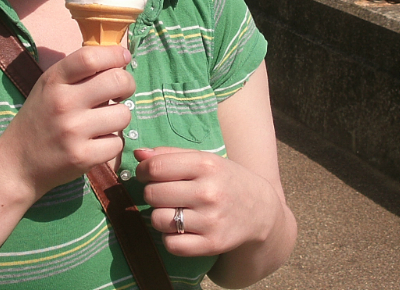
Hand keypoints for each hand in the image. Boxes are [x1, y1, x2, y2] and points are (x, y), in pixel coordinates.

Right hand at [0, 45, 134, 196]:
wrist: (17, 163)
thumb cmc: (39, 119)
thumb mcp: (48, 87)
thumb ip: (78, 72)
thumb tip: (119, 57)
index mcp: (54, 81)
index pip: (91, 57)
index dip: (115, 54)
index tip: (123, 57)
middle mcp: (63, 103)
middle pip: (117, 81)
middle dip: (127, 85)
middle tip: (120, 93)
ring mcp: (73, 131)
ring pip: (123, 114)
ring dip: (119, 117)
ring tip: (104, 121)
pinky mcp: (83, 157)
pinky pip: (118, 143)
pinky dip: (112, 143)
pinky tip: (97, 142)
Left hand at [134, 146, 272, 256]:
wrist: (261, 210)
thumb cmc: (225, 179)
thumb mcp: (204, 159)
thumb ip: (170, 154)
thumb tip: (139, 154)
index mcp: (206, 165)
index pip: (155, 168)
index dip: (143, 171)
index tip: (145, 174)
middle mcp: (209, 192)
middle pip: (153, 194)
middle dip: (151, 193)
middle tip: (162, 193)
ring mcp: (211, 220)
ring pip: (158, 219)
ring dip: (159, 216)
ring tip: (171, 210)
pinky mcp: (212, 244)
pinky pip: (171, 244)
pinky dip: (169, 238)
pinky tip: (179, 228)